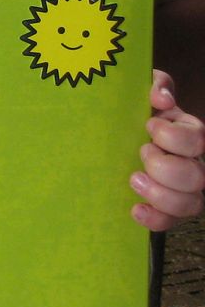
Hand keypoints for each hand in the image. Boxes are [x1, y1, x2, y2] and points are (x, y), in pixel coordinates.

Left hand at [131, 70, 204, 231]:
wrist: (110, 132)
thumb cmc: (131, 110)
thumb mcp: (141, 89)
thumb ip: (155, 84)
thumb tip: (162, 99)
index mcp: (188, 133)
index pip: (197, 139)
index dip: (172, 136)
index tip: (148, 126)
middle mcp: (191, 163)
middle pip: (196, 176)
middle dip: (165, 167)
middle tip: (142, 152)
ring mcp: (182, 189)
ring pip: (192, 204)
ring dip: (160, 194)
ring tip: (133, 178)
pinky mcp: (165, 207)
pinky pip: (170, 222)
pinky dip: (155, 219)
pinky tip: (135, 209)